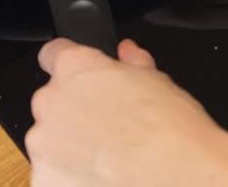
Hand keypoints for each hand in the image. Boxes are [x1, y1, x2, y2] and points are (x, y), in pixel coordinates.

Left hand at [27, 38, 227, 186]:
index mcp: (78, 70)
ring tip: (118, 169)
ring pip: (53, 148)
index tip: (77, 74)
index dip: (70, 65)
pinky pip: (56, 182)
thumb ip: (135, 67)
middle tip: (114, 134)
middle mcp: (53, 106)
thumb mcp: (164, 85)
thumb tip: (128, 56)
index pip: (55, 53)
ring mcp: (46, 151)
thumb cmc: (180, 138)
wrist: (181, 182)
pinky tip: (110, 185)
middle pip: (55, 106)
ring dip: (75, 155)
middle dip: (78, 118)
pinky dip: (75, 184)